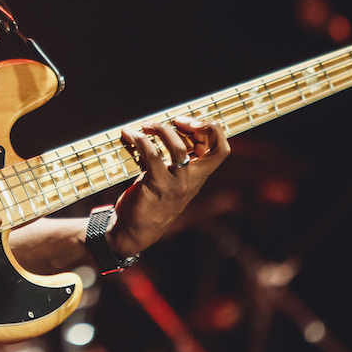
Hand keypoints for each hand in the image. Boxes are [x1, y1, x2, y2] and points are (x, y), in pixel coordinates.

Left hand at [108, 116, 228, 257]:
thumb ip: (176, 160)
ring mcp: (176, 184)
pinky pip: (151, 156)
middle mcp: (192, 180)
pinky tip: (129, 135)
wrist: (135, 231)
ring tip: (146, 125)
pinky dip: (139, 140)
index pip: (222, 149)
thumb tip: (169, 128)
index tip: (188, 123)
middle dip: (196, 125)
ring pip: (179, 149)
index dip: (211, 130)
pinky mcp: (156, 186)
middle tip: (174, 120)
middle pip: (214, 148)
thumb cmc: (152, 200)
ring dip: (162, 130)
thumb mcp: (172, 179)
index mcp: (199, 175)